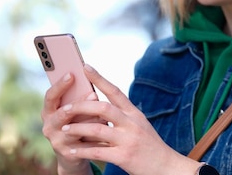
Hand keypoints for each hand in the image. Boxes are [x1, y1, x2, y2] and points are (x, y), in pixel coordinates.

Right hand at [41, 72, 100, 174]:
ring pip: (75, 129)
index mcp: (49, 111)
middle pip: (62, 113)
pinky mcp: (67, 154)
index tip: (72, 74)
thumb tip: (92, 86)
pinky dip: (96, 138)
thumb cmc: (77, 125)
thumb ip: (78, 100)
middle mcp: (48, 126)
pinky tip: (108, 134)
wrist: (73, 156)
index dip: (60, 85)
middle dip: (79, 104)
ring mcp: (56, 141)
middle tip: (94, 94)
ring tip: (106, 115)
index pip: (50, 96)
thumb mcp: (74, 112)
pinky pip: (84, 144)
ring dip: (91, 122)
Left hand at [57, 64, 201, 174]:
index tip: (85, 67)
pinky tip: (71, 151)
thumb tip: (100, 106)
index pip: (115, 92)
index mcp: (135, 114)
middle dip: (81, 106)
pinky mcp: (124, 157)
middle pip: (103, 108)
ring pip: (97, 129)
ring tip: (64, 130)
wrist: (167, 167)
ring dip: (78, 129)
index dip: (100, 78)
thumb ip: (123, 116)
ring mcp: (128, 140)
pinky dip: (82, 151)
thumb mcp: (140, 125)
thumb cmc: (151, 147)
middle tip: (65, 107)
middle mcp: (132, 124)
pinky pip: (98, 152)